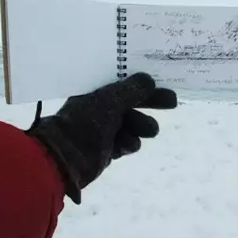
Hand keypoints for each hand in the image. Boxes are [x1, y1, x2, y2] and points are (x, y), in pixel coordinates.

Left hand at [25, 73, 176, 203]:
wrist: (65, 158)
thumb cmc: (84, 123)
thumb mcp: (109, 100)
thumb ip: (131, 90)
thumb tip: (149, 80)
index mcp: (97, 93)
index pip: (126, 84)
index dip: (144, 84)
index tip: (162, 81)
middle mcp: (102, 109)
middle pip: (134, 103)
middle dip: (152, 103)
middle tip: (172, 102)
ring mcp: (106, 130)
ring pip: (135, 124)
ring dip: (142, 125)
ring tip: (147, 130)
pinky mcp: (110, 149)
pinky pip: (129, 142)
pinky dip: (129, 143)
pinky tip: (124, 146)